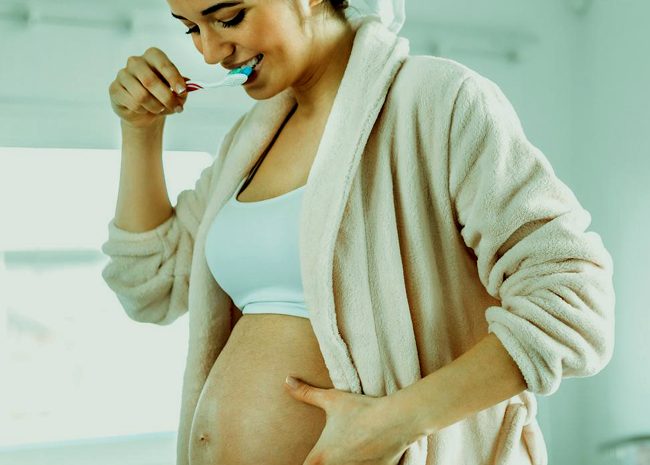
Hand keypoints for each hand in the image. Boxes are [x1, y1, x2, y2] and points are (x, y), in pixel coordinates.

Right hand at [109, 47, 189, 128]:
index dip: (173, 78)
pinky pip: (132, 103)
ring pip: (141, 95)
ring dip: (156, 107)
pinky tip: (144, 109)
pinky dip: (143, 110)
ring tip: (160, 109)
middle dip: (166, 98)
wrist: (145, 111)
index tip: (182, 91)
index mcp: (153, 56)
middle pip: (150, 81)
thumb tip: (183, 90)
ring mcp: (123, 74)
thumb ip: (182, 90)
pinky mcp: (115, 88)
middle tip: (175, 108)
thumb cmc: (162, 96)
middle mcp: (136, 62)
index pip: (163, 63)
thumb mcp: (177, 93)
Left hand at [284, 375, 412, 464]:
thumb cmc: (361, 410)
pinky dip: (361, 464)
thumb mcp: (331, 400)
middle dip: (326, 460)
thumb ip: (306, 394)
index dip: (308, 462)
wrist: (395, 420)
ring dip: (345, 462)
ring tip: (353, 447)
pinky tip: (367, 452)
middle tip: (338, 445)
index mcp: (319, 458)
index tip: (314, 455)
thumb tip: (287, 381)